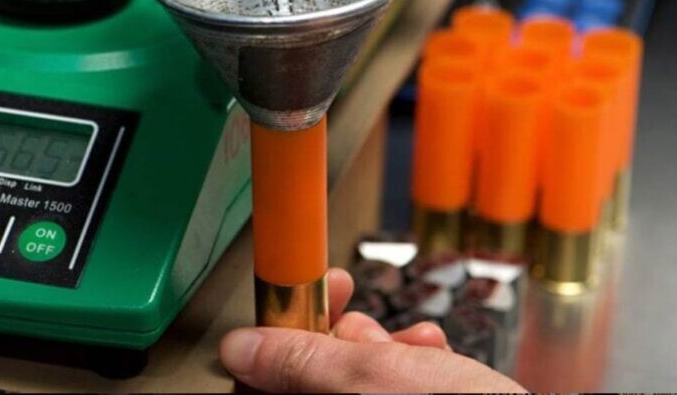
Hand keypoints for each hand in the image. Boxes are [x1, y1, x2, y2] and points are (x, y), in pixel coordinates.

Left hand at [219, 268, 525, 391]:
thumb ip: (300, 359)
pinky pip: (395, 386)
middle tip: (359, 309)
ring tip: (417, 341)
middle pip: (313, 373)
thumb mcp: (368, 377)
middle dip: (343, 333)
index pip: (264, 383)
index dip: (281, 328)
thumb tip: (240, 347)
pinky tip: (436, 353)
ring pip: (357, 377)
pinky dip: (415, 363)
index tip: (305, 291)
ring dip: (386, 344)